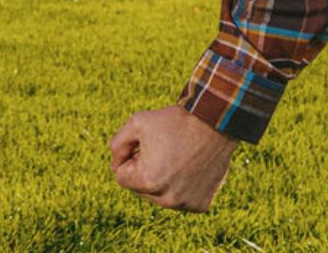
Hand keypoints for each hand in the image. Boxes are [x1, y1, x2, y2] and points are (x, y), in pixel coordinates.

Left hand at [109, 104, 236, 211]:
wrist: (213, 123)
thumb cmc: (173, 122)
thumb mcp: (137, 123)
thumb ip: (117, 145)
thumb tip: (114, 167)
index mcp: (148, 181)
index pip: (121, 176)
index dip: (130, 156)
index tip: (146, 145)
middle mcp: (167, 199)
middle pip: (141, 188)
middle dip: (146, 169)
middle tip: (163, 149)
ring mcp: (186, 204)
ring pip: (160, 196)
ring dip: (162, 180)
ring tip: (177, 157)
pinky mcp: (201, 205)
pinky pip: (181, 199)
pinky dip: (182, 186)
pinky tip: (190, 167)